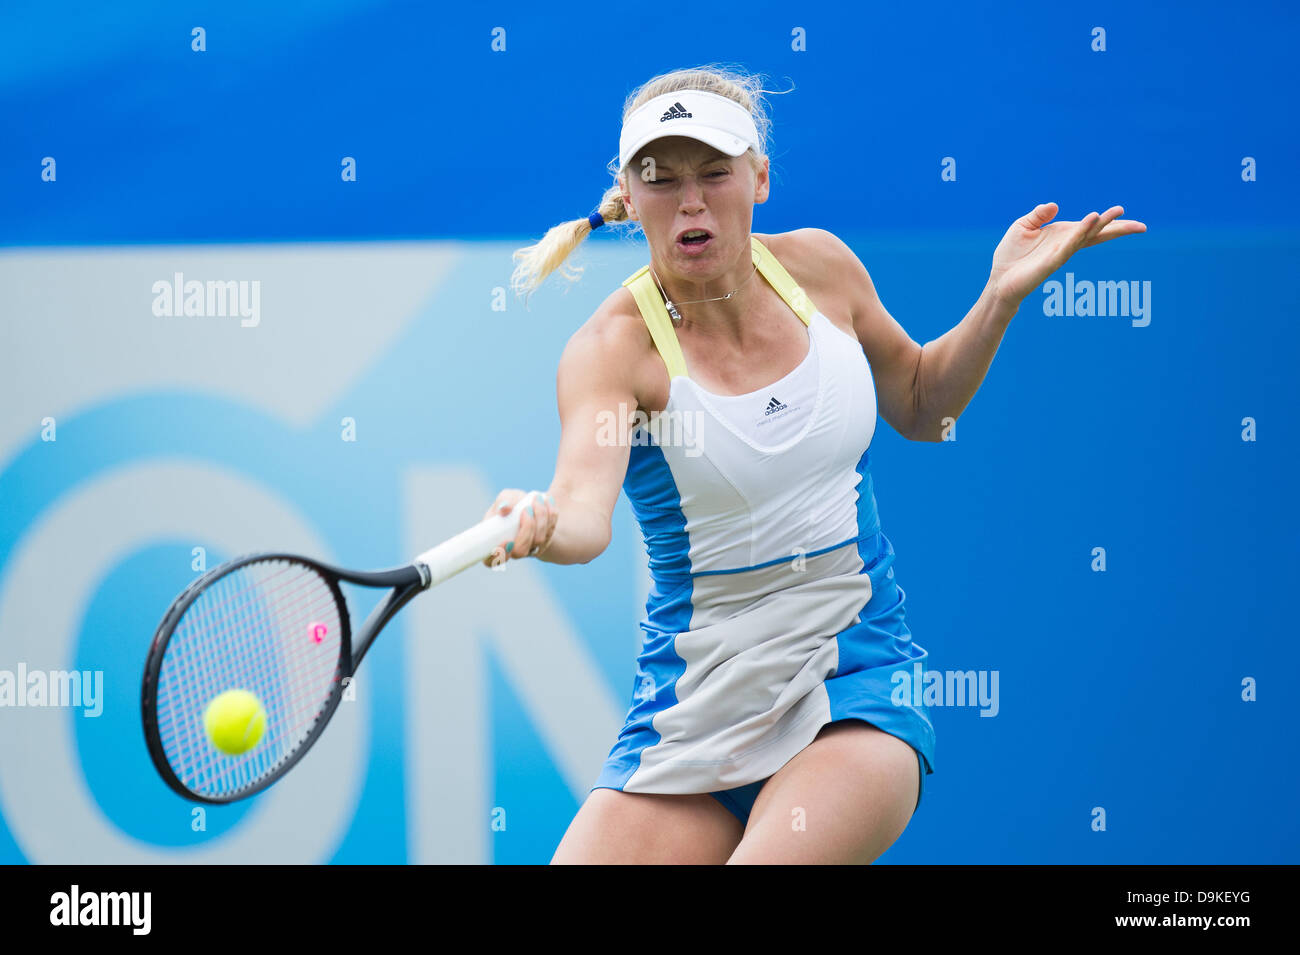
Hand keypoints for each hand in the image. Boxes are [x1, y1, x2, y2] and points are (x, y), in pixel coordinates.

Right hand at [480, 489, 557, 567]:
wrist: (530, 505)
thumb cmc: (512, 503)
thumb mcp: (505, 498)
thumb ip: (503, 502)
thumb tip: (505, 508)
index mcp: (495, 544)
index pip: (492, 561)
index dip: (499, 555)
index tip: (507, 540)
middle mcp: (513, 550)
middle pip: (520, 551)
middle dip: (526, 529)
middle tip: (527, 509)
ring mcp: (531, 548)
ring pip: (538, 540)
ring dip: (540, 518)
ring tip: (537, 499)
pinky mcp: (546, 541)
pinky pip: (551, 530)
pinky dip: (550, 514)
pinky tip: (547, 500)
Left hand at [989, 203, 1146, 305]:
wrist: (1000, 279)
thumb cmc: (1011, 255)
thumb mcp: (1023, 226)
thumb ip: (1039, 214)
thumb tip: (1054, 205)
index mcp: (1063, 235)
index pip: (1090, 227)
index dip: (1107, 221)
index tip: (1124, 212)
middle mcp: (1066, 245)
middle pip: (1097, 234)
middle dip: (1118, 229)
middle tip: (1141, 226)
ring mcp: (1060, 254)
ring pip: (1086, 237)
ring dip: (1101, 226)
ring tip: (1116, 214)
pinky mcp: (1051, 262)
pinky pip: (1069, 246)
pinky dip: (1080, 234)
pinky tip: (1090, 223)